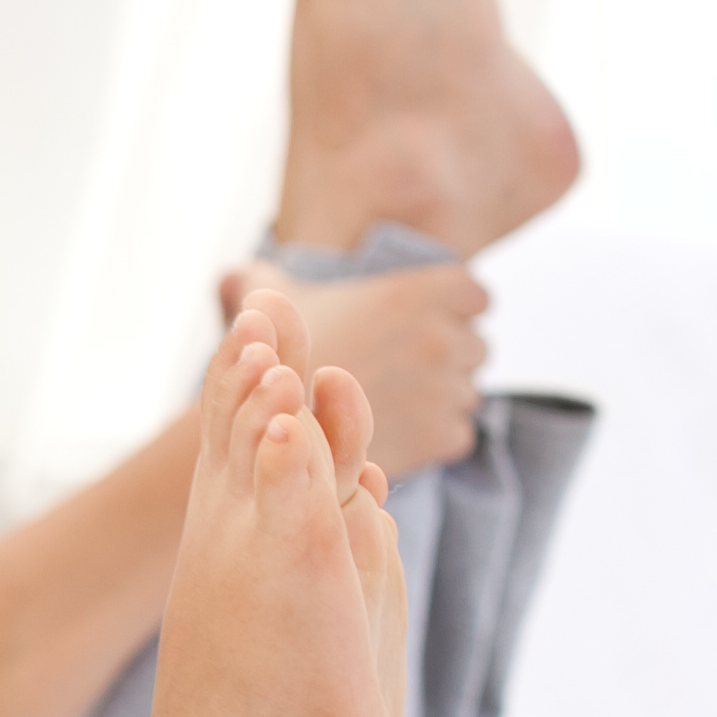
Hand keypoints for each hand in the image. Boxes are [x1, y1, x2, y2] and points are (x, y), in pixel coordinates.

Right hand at [234, 256, 482, 473]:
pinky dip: (431, 440)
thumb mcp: (263, 309)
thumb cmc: (267, 367)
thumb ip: (261, 283)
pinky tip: (393, 438)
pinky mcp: (441, 437)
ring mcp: (445, 389)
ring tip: (389, 410)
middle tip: (398, 375)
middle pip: (475, 347)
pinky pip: (458, 433)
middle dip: (447, 359)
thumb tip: (240, 276)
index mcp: (416, 292)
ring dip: (439, 402)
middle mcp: (441, 337)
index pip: (473, 296)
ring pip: (466, 393)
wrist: (267, 437)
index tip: (419, 327)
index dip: (449, 312)